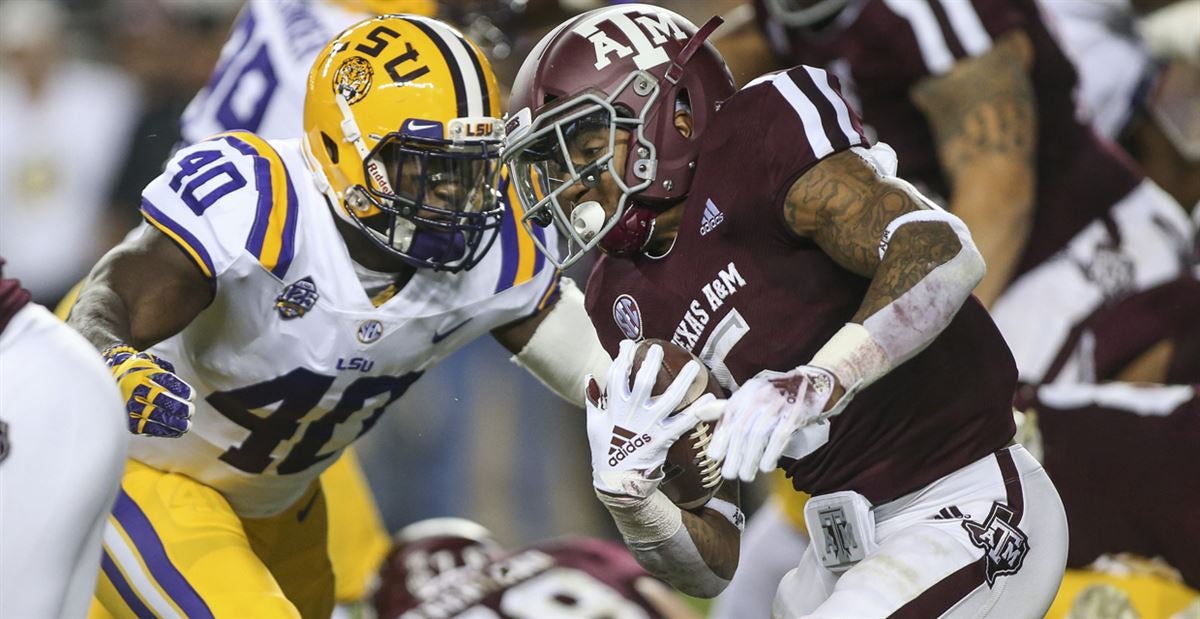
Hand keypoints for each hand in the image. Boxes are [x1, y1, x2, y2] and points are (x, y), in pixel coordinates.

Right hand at [103, 345, 194, 436]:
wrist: (109, 377)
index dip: (179, 388)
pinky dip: (163, 431)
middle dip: (177, 407)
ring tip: (186, 425)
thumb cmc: (136, 370)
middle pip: (159, 399)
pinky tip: (175, 432)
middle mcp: (135, 389)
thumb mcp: (149, 362)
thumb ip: (165, 369)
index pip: (164, 380)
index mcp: (142, 373)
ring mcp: (130, 405)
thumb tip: (179, 380)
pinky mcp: (128, 419)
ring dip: (173, 422)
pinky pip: (146, 427)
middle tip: (190, 411)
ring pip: (153, 415)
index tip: (191, 395)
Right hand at [585, 340, 719, 498]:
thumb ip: (593, 399)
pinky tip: (710, 398)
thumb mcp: (593, 424)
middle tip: (658, 348)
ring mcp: (649, 426)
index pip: (618, 375)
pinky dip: (699, 411)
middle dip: (650, 362)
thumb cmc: (604, 450)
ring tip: (694, 365)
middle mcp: (633, 413)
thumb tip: (590, 376)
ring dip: (682, 381)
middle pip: (643, 381)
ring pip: (669, 398)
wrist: (617, 480)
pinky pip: (684, 422)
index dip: (623, 357)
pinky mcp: (664, 438)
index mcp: (614, 407)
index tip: (628, 344)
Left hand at [704, 365, 843, 481]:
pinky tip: (766, 467)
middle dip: (734, 454)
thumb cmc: (777, 393)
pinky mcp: (795, 414)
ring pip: (759, 435)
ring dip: (750, 459)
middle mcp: (760, 397)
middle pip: (742, 429)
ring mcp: (778, 405)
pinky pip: (780, 436)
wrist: (813, 383)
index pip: (729, 415)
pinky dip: (771, 453)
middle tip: (729, 474)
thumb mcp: (751, 393)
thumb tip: (698, 413)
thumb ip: (727, 406)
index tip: (714, 456)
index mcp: (747, 392)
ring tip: (746, 476)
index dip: (720, 437)